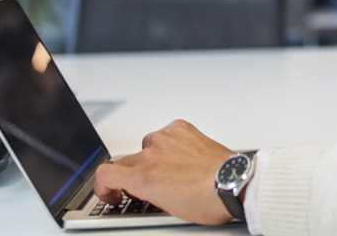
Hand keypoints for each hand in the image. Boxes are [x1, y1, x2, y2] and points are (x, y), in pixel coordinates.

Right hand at [93, 119, 235, 225]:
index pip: (105, 174)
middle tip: (146, 185)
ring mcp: (166, 138)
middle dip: (131, 175)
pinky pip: (167, 134)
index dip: (103, 186)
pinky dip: (170, 144)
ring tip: (172, 171)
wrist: (233, 183)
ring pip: (147, 146)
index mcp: (142, 176)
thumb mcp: (166, 208)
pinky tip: (182, 156)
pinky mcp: (182, 128)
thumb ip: (146, 193)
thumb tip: (142, 190)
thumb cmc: (206, 200)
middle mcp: (151, 153)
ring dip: (153, 158)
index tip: (112, 192)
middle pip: (125, 161)